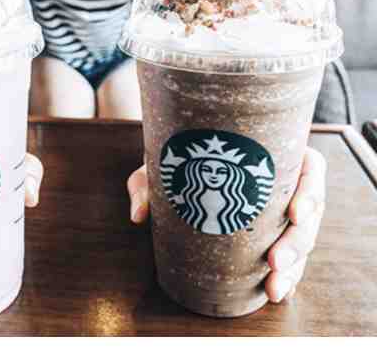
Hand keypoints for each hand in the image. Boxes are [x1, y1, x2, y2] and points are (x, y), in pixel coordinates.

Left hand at [127, 147, 325, 302]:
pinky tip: (275, 293)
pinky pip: (290, 257)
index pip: (310, 168)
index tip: (296, 214)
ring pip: (303, 240)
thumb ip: (145, 183)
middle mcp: (282, 185)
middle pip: (310, 213)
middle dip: (297, 243)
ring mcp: (280, 213)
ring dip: (294, 268)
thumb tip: (139, 215)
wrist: (175, 171)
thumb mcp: (158, 167)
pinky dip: (286, 276)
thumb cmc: (175, 162)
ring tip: (273, 289)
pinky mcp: (271, 236)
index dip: (310, 192)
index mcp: (271, 156)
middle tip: (274, 262)